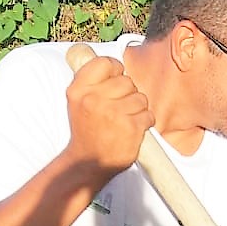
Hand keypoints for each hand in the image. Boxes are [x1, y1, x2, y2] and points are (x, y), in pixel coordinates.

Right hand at [65, 55, 153, 174]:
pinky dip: (144, 123)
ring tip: (124, 121)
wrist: (88, 163)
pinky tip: (132, 130)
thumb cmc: (87, 130)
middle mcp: (93, 99)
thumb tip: (114, 63)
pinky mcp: (130, 127)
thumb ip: (92, 80)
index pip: (105, 62)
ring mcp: (112, 113)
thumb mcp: (78, 101)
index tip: (114, 84)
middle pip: (127, 81)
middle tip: (117, 111)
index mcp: (78, 90)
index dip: (115, 71)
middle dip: (128, 94)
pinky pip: (148, 114)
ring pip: (140, 97)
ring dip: (137, 109)